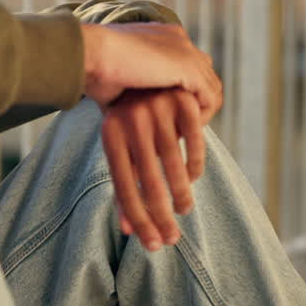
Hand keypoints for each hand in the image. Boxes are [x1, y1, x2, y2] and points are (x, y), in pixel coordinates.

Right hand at [81, 22, 221, 121]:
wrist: (91, 53)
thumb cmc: (92, 68)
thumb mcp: (116, 76)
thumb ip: (133, 86)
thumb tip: (124, 109)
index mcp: (160, 34)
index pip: (185, 62)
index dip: (181, 90)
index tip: (167, 113)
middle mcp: (178, 38)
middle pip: (203, 72)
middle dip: (195, 100)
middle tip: (181, 125)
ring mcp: (186, 51)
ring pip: (210, 87)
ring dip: (200, 112)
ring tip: (184, 132)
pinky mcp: (190, 68)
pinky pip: (210, 98)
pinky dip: (202, 117)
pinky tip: (185, 131)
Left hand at [100, 88, 206, 251]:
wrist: (129, 60)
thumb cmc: (124, 117)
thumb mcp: (118, 145)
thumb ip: (125, 184)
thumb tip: (128, 231)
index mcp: (110, 135)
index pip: (125, 189)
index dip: (140, 220)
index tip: (154, 245)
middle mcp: (131, 121)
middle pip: (149, 182)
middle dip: (162, 216)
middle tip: (173, 240)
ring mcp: (156, 109)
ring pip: (172, 164)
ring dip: (181, 194)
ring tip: (184, 210)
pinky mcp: (180, 99)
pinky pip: (194, 140)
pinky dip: (195, 163)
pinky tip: (193, 178)